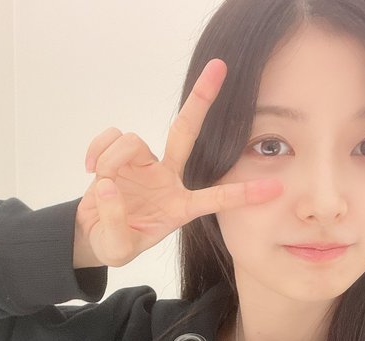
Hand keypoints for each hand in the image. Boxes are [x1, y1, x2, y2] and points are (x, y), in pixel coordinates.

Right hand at [74, 59, 282, 267]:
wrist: (92, 234)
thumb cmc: (115, 244)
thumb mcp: (116, 250)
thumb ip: (114, 225)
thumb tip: (108, 186)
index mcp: (179, 208)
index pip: (215, 199)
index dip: (243, 194)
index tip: (275, 187)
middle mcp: (167, 179)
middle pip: (186, 132)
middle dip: (201, 100)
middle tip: (219, 66)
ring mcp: (144, 164)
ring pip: (131, 142)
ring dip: (110, 161)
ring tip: (101, 186)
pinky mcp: (120, 155)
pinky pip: (110, 138)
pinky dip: (96, 151)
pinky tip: (90, 169)